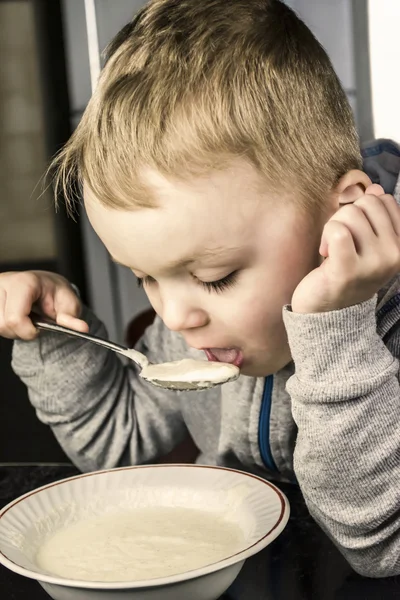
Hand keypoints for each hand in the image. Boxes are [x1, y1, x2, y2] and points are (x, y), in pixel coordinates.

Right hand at [0, 271, 88, 339]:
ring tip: (24, 319)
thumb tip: (83, 328)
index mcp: (24, 282)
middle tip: (33, 323)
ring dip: (12, 330)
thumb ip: (71, 317)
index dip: (28, 330)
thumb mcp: (69, 303)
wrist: (45, 284)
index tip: (38, 329)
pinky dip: (6, 326)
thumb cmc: (55, 292)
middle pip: (4, 325)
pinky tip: (16, 318)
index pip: (15, 318)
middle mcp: (4, 283)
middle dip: (21, 331)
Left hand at [292, 185, 399, 312]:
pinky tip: (326, 255)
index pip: (384, 200)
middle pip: (367, 203)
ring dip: (333, 227)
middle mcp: (394, 254)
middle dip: (346, 216)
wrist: (328, 312)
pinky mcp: (348, 269)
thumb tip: (377, 188)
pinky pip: (337, 230)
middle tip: (340, 242)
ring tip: (333, 251)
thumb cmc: (346, 271)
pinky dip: (326, 236)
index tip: (356, 236)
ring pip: (351, 213)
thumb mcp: (367, 241)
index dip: (363, 210)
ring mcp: (374, 263)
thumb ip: (374, 215)